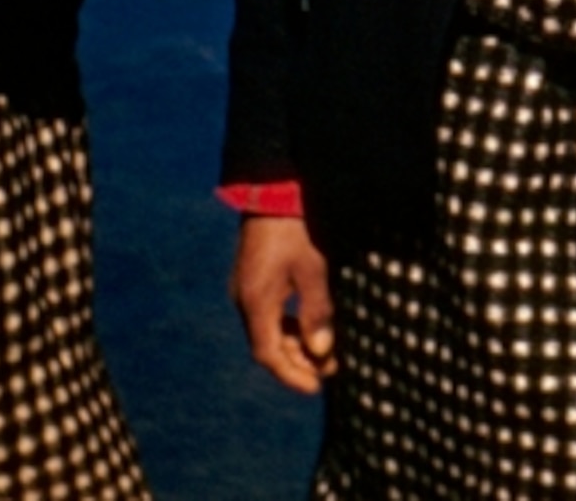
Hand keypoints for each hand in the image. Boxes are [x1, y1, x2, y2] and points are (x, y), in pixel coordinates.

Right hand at [231, 214, 335, 395]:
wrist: (273, 188)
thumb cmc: (297, 227)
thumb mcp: (313, 269)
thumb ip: (316, 311)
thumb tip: (320, 351)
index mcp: (256, 301)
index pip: (268, 354)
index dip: (292, 375)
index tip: (316, 387)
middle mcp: (244, 298)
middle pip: (267, 345)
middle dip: (298, 362)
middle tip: (331, 369)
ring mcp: (246, 287)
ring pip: (268, 330)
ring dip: (294, 344)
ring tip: (325, 351)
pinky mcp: (253, 276)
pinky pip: (268, 312)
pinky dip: (288, 325)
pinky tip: (309, 323)